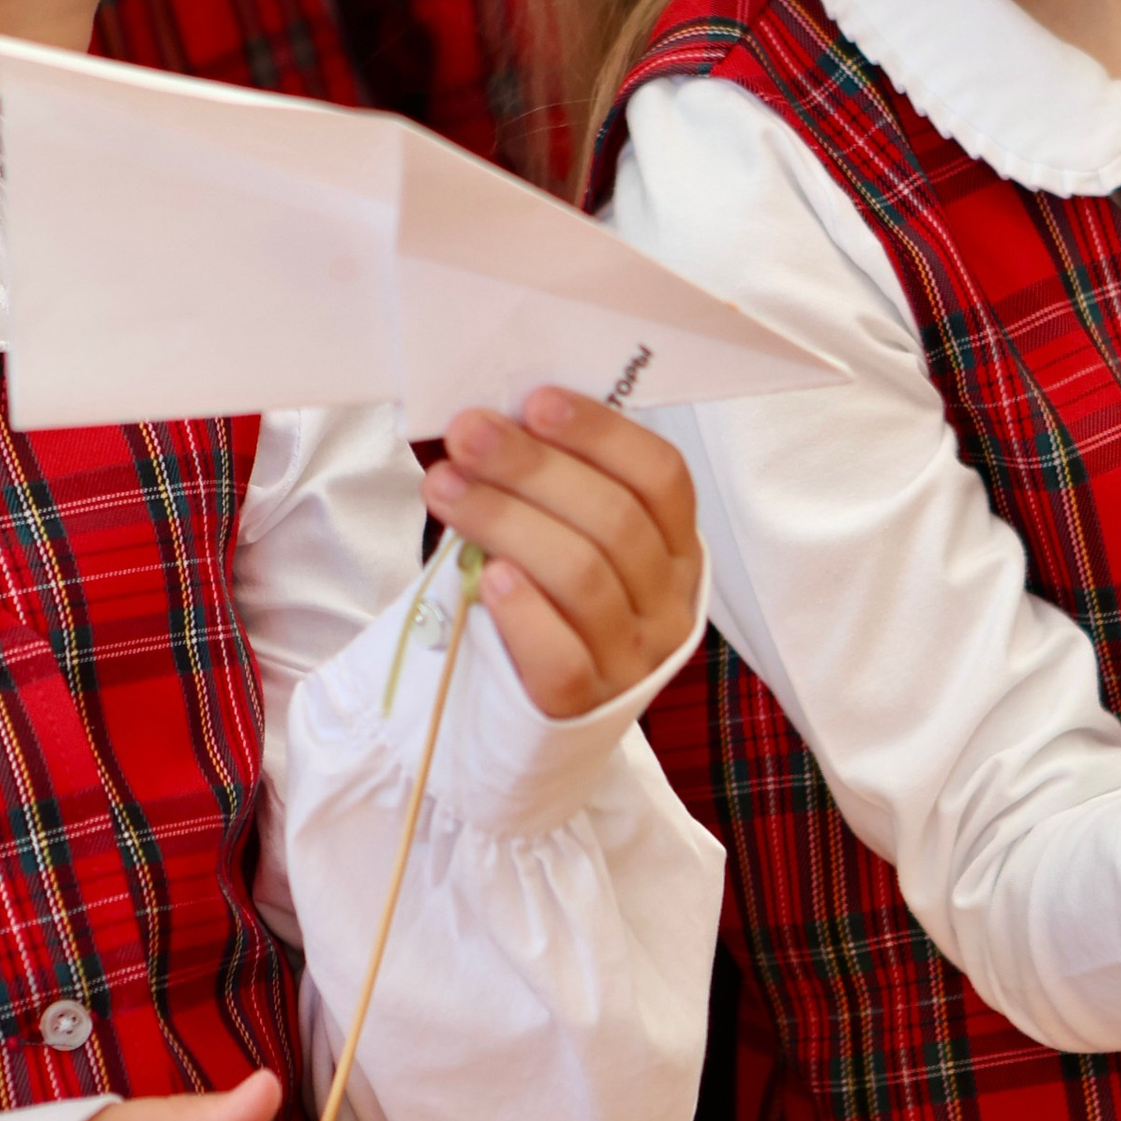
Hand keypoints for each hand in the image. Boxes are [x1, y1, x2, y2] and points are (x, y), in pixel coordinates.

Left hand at [425, 389, 703, 717]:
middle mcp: (667, 603)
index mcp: (675, 548)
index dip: (603, 433)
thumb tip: (491, 419)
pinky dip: (523, 609)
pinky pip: (562, 656)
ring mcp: (632, 658)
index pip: (661, 477)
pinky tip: (486, 575)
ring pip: (583, 576)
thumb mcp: (568, 542)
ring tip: (445, 487)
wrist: (534, 719)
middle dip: (533, 467)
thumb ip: (549, 489)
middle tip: (469, 434)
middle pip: (614, 520)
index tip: (536, 401)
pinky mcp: (585, 705)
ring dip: (507, 520)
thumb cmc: (548, 607)